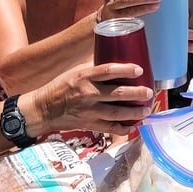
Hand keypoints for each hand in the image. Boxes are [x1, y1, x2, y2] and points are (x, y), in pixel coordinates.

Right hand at [34, 62, 152, 134]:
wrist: (43, 109)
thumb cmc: (60, 87)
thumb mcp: (75, 72)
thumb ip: (93, 69)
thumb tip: (114, 64)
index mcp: (84, 76)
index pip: (108, 70)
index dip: (126, 69)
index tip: (139, 69)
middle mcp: (88, 94)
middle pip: (117, 94)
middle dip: (136, 93)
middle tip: (149, 92)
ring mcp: (89, 111)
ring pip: (117, 113)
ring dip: (134, 112)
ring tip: (146, 110)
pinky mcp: (89, 124)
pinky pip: (110, 128)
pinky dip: (123, 128)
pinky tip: (133, 125)